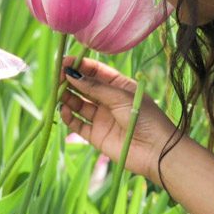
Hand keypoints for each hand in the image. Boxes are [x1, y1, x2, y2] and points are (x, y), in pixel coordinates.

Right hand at [58, 56, 180, 183]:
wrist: (156, 151)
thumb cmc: (144, 118)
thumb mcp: (120, 97)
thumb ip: (95, 87)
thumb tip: (72, 74)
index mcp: (119, 86)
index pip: (96, 71)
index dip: (80, 66)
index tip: (65, 62)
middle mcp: (109, 101)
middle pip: (85, 87)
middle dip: (70, 80)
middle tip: (57, 76)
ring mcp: (102, 118)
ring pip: (79, 104)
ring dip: (67, 97)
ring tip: (57, 92)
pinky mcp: (96, 136)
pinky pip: (78, 123)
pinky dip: (69, 116)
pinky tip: (64, 109)